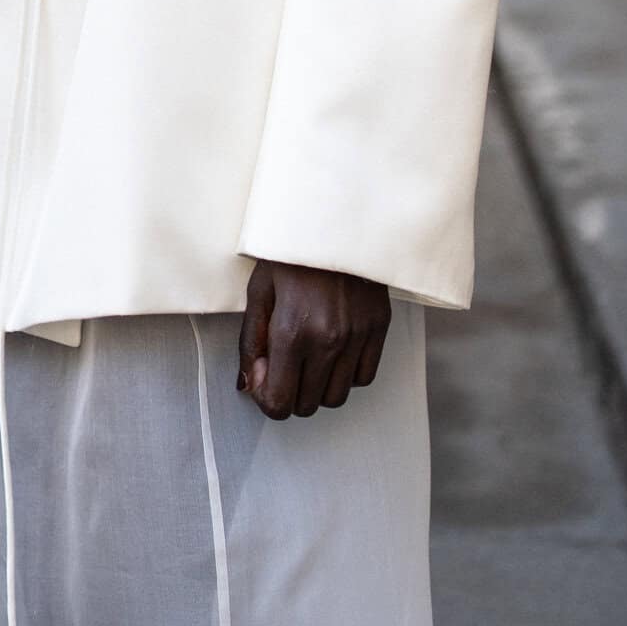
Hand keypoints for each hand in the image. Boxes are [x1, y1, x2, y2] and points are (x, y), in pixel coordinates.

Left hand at [238, 260, 390, 418]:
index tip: (264, 378)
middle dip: (290, 393)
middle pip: (307, 405)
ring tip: (308, 358)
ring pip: (336, 397)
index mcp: (291, 331)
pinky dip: (346, 374)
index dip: (266, 399)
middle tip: (284, 366)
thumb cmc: (291, 252)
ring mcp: (357, 336)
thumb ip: (251, 343)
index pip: (279, 402)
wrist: (335, 219)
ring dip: (318, 387)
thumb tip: (248, 385)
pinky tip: (333, 352)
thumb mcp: (259, 292)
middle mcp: (327, 340)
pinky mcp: (378, 327)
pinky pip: (363, 377)